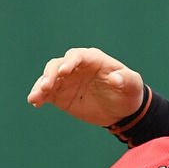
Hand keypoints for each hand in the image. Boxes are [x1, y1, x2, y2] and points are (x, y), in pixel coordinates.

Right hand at [27, 47, 144, 125]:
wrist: (122, 110)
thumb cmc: (129, 92)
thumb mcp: (133, 85)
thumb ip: (127, 79)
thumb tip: (115, 78)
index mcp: (92, 59)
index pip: (77, 56)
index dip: (70, 62)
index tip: (64, 72)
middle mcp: (75, 66)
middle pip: (57, 65)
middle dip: (50, 74)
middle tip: (46, 87)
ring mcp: (66, 80)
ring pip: (48, 78)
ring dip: (40, 85)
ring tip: (35, 97)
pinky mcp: (60, 94)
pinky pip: (46, 93)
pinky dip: (39, 96)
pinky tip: (34, 102)